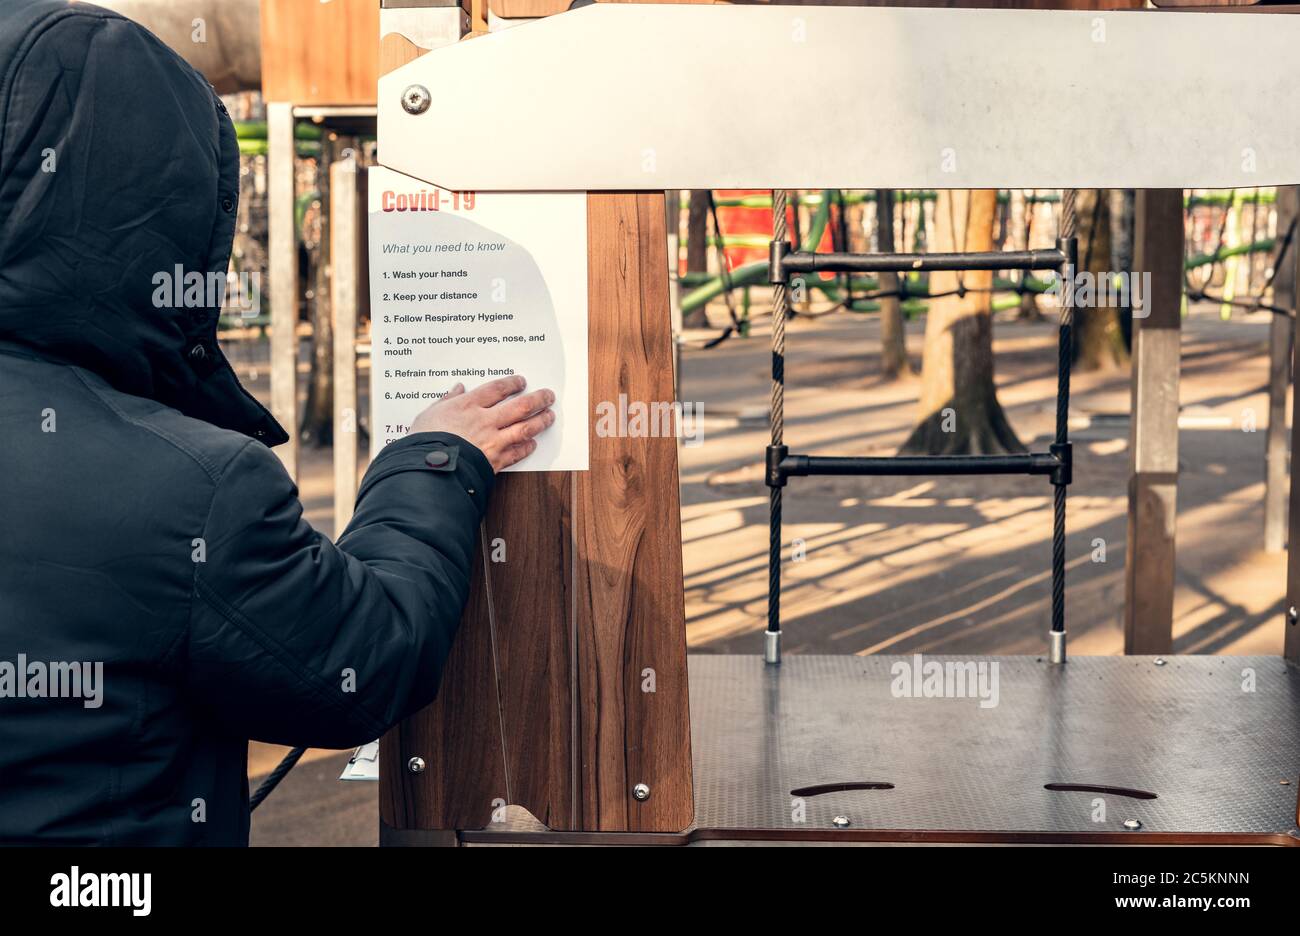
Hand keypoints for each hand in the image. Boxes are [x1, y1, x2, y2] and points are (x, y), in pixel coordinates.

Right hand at [409, 376, 554, 472]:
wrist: (427, 469)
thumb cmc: (423, 441)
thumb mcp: (428, 414)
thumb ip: (445, 400)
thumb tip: (455, 389)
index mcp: (467, 405)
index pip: (497, 389)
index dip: (512, 384)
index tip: (521, 382)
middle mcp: (484, 421)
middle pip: (519, 406)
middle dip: (538, 399)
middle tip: (548, 395)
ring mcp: (492, 441)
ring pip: (524, 428)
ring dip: (540, 421)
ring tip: (549, 416)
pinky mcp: (494, 461)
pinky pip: (516, 453)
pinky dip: (526, 448)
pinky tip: (532, 444)